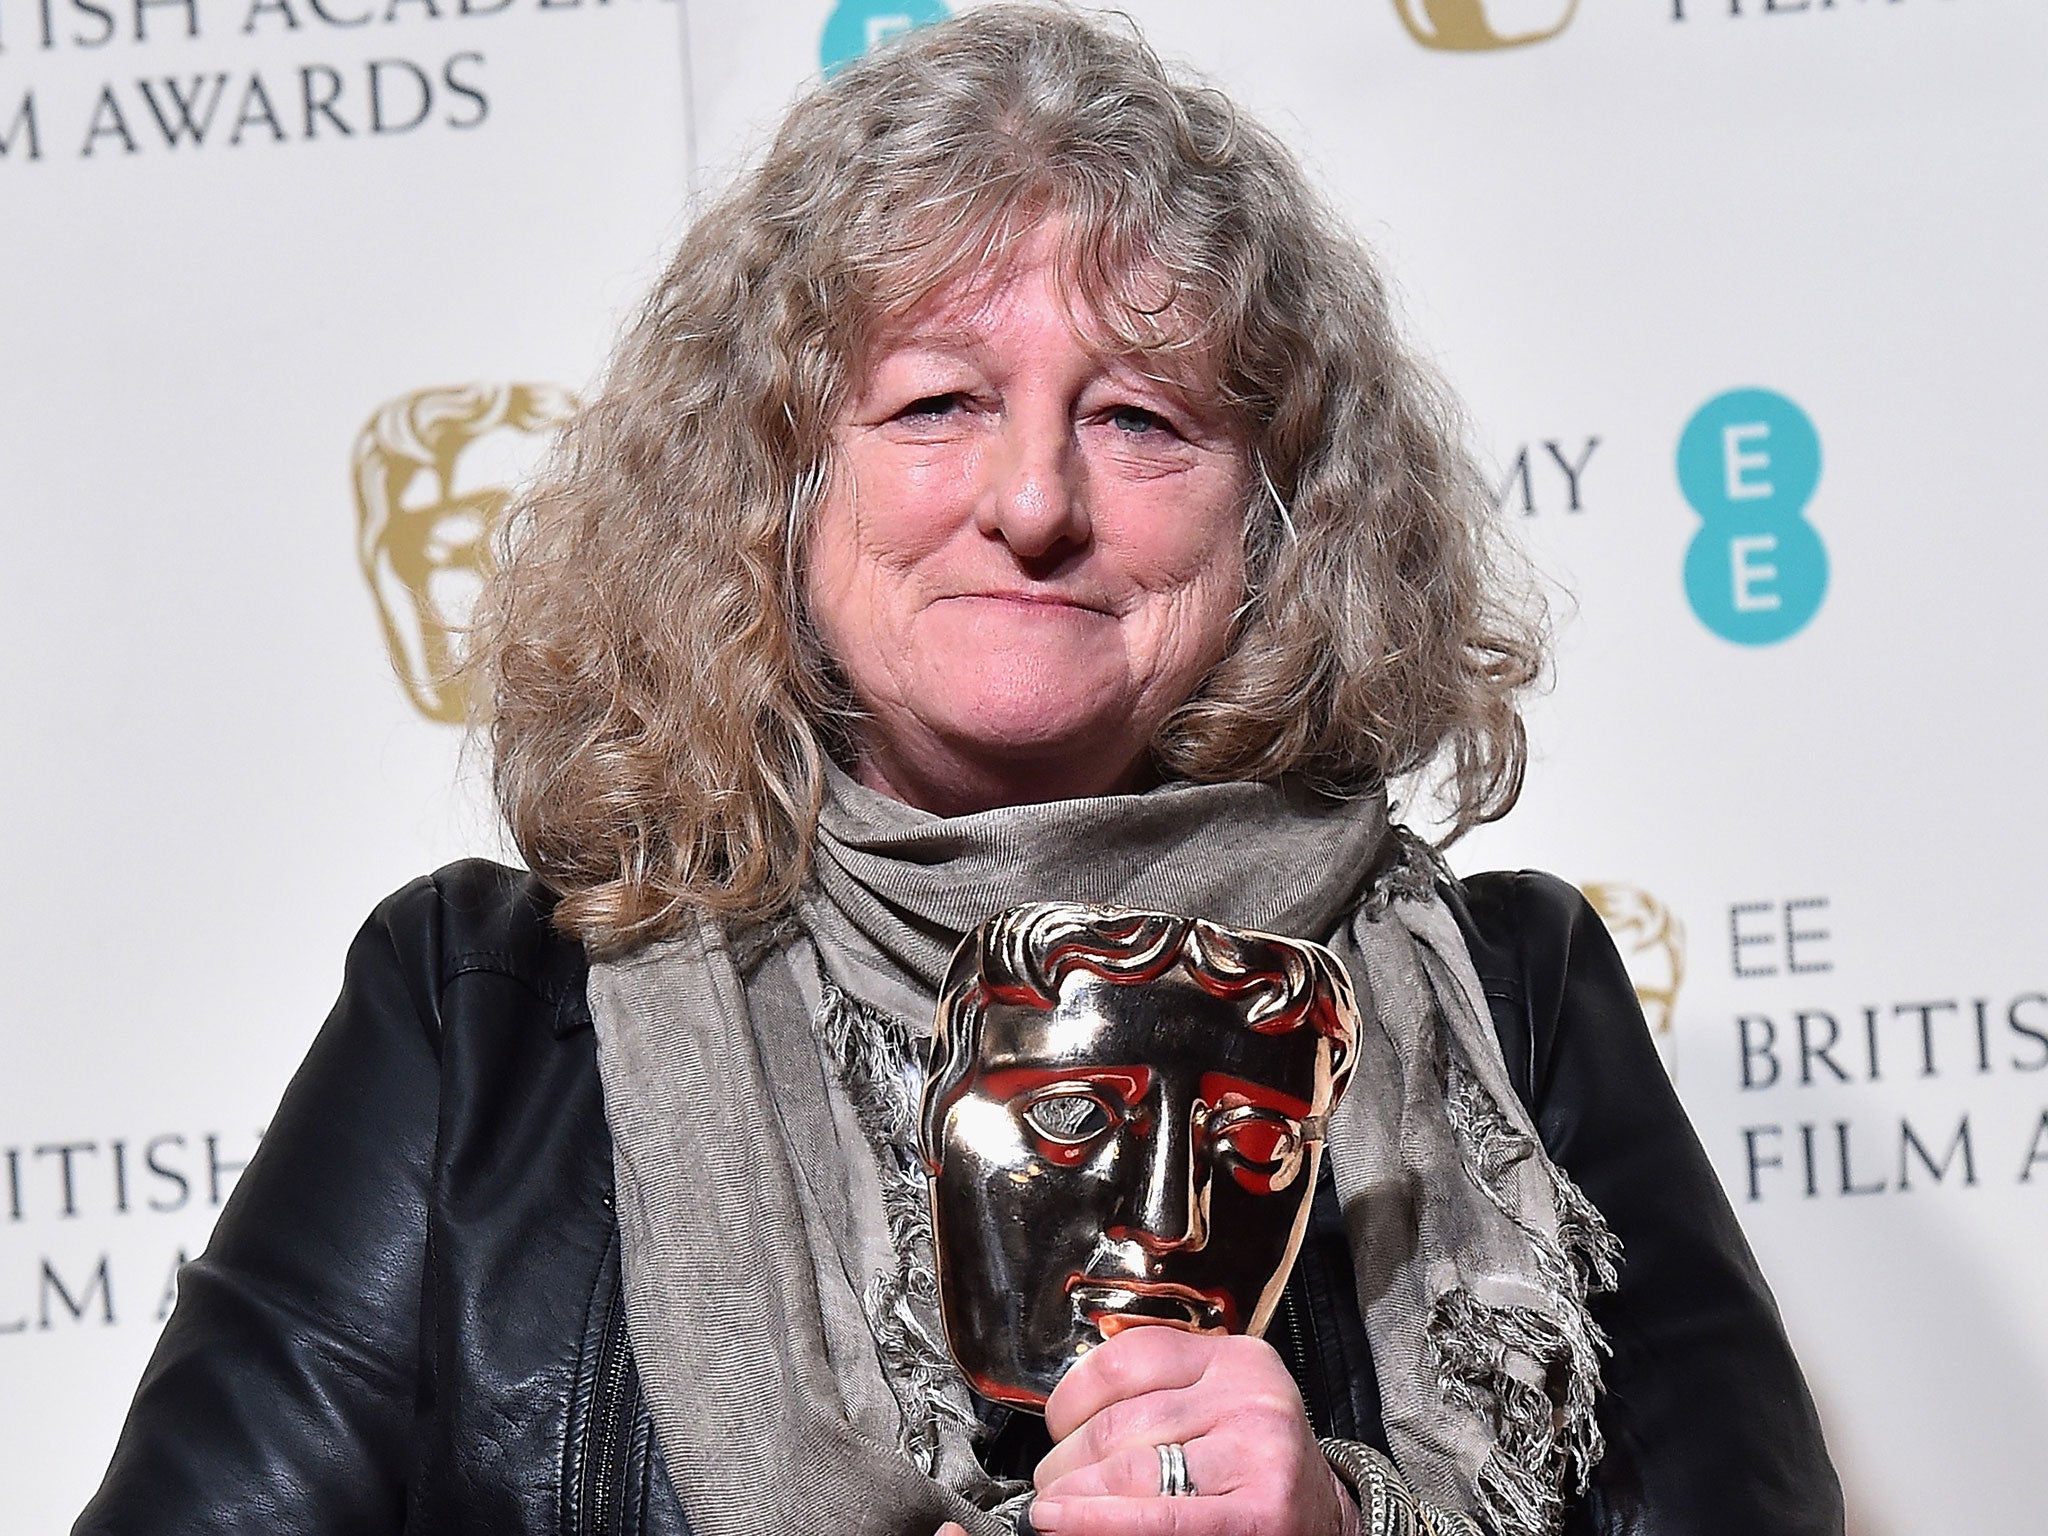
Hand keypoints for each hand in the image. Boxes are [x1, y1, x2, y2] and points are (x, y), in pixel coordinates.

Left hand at [1026, 1327, 1353, 1535]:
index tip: (1055, 1428)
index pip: (1127, 1358)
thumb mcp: (1220, 1407)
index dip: (1071, 1398)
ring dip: (1073, 1496)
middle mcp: (1250, 1397)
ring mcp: (1258, 1453)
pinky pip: (1159, 1517)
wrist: (1324, 1522)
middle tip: (1050, 1486)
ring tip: (1056, 1512)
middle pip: (1119, 1421)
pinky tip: (1065, 1522)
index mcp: (1235, 1359)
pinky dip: (1100, 1522)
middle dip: (1065, 1461)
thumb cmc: (1255, 1468)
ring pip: (1127, 1469)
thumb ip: (1158, 1394)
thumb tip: (1063, 1421)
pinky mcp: (1259, 1511)